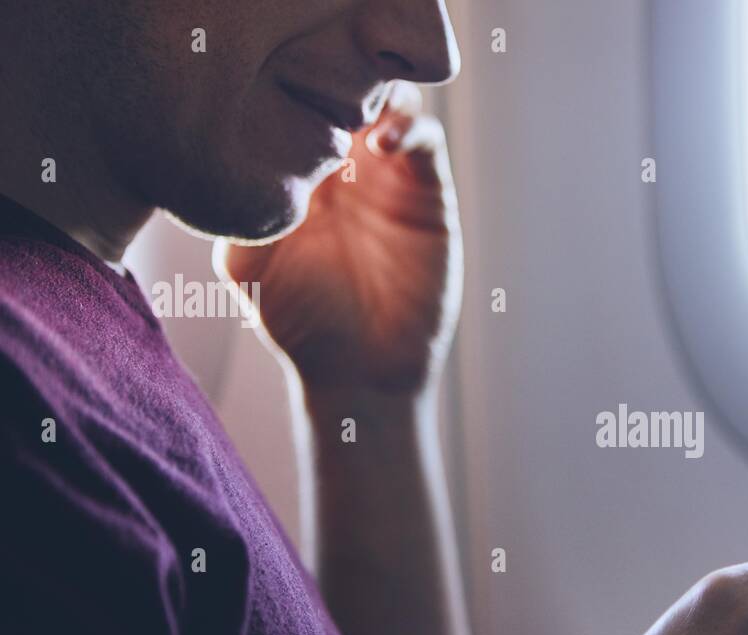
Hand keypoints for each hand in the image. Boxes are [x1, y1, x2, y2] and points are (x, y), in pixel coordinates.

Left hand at [222, 81, 462, 393]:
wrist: (360, 369)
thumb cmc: (299, 322)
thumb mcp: (247, 266)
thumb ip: (242, 211)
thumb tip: (245, 156)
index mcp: (300, 170)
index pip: (300, 102)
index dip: (294, 84)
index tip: (280, 91)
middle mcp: (347, 165)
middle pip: (350, 88)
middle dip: (339, 76)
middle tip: (323, 85)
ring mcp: (390, 175)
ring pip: (393, 100)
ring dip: (377, 92)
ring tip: (354, 114)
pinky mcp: (429, 194)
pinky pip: (427, 141)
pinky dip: (411, 128)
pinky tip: (381, 145)